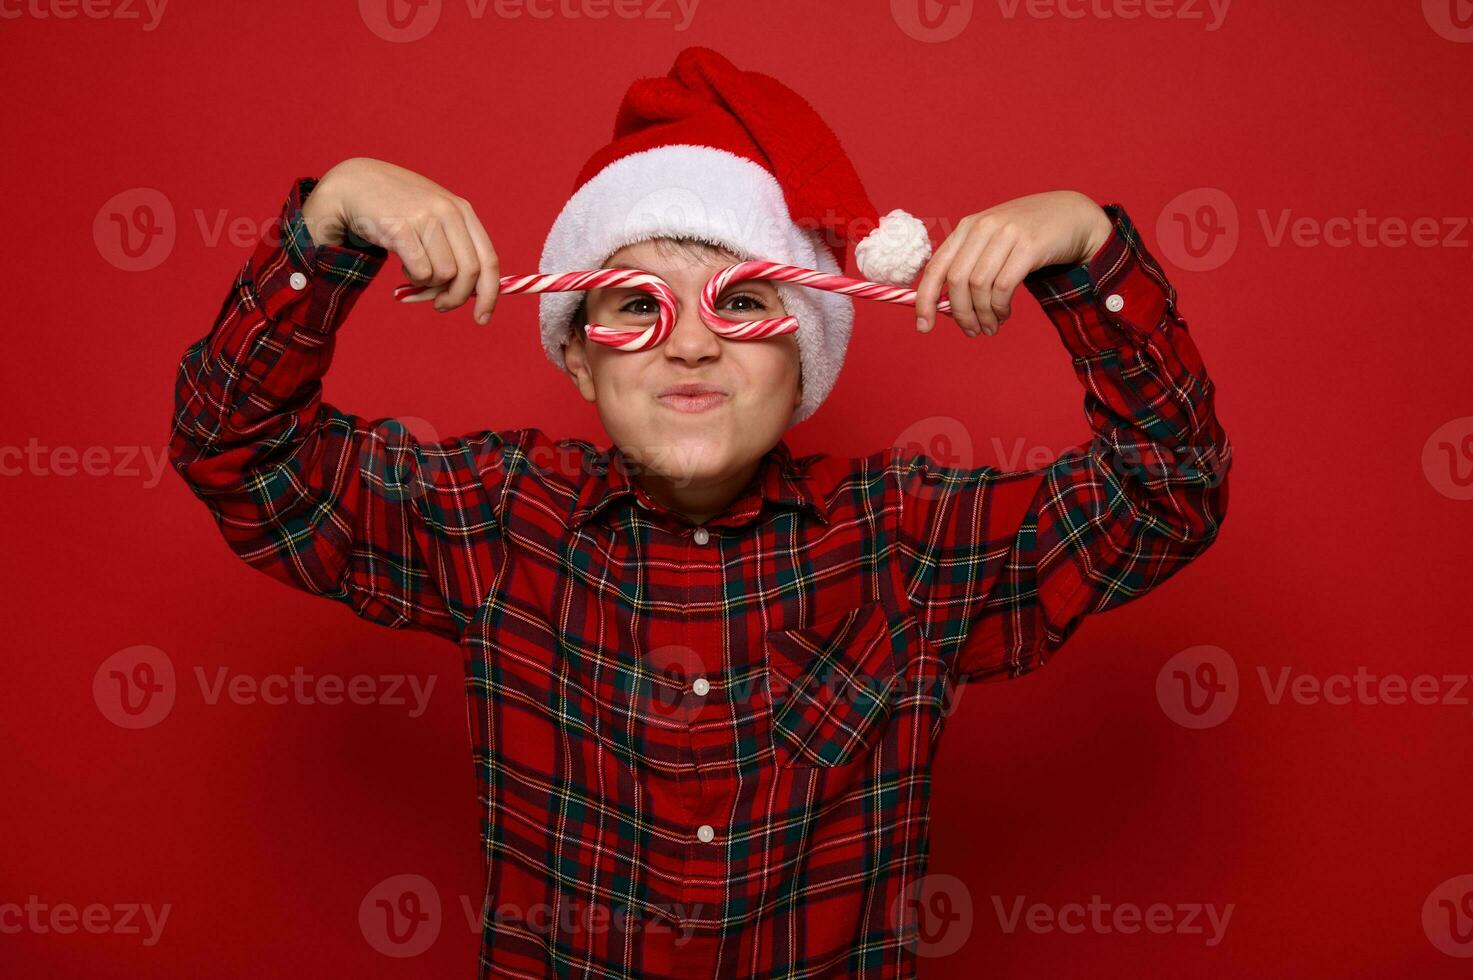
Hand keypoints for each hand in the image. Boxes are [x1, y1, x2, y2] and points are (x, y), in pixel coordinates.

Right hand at [300, 157, 500, 323]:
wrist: (355, 184)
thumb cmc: (398, 210)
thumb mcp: (434, 221)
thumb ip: (455, 251)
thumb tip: (471, 295)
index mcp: (463, 211)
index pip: (489, 261)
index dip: (490, 294)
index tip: (482, 319)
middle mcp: (449, 211)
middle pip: (470, 273)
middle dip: (456, 298)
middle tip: (440, 305)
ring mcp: (425, 218)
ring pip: (444, 275)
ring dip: (428, 284)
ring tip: (413, 269)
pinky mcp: (401, 228)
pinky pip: (420, 272)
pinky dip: (413, 278)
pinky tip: (402, 264)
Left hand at [913, 191, 1111, 337]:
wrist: (1072, 214)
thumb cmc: (1028, 235)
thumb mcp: (992, 242)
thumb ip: (969, 266)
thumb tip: (944, 307)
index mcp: (966, 227)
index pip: (936, 267)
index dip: (925, 300)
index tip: (923, 327)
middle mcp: (983, 227)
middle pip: (957, 281)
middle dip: (960, 314)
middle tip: (971, 332)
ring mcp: (1007, 233)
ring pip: (979, 286)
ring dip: (983, 315)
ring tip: (990, 327)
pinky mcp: (1030, 244)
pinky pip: (1004, 285)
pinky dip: (1000, 307)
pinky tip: (1004, 314)